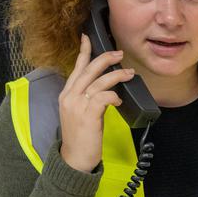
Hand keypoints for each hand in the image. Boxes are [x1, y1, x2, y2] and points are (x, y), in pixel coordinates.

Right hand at [58, 34, 135, 171]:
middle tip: (120, 53)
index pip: (76, 68)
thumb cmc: (80, 137)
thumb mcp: (79, 113)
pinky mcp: (88, 115)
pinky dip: (113, 96)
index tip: (88, 37)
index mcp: (66, 94)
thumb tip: (106, 88)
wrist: (74, 159)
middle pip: (88, 70)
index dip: (83, 51)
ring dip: (117, 76)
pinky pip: (103, 97)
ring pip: (98, 81)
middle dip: (105, 58)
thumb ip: (88, 98)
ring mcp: (77, 105)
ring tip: (130, 74)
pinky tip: (119, 100)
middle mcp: (70, 97)